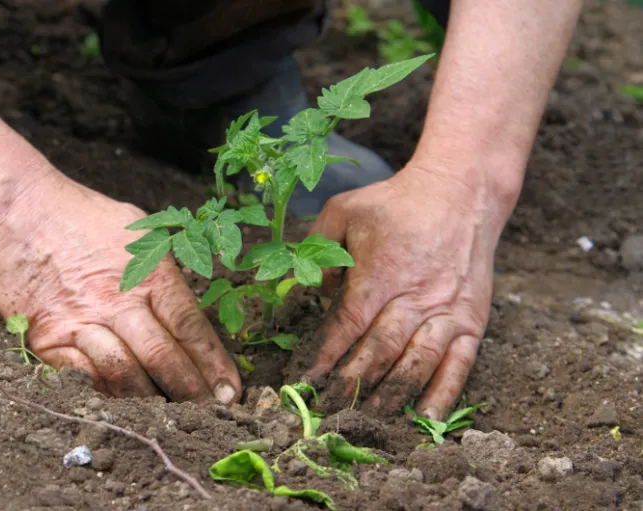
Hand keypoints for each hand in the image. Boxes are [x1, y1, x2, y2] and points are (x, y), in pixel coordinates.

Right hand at [0, 172, 241, 404]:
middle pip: (163, 359)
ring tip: (169, 416)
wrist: (16, 211)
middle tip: (207, 415)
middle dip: (190, 393)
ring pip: (125, 377)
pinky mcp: (47, 340)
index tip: (231, 394)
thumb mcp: (139, 231)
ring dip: (150, 402)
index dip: (214, 365)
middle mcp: (118, 300)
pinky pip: (83, 380)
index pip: (191, 328)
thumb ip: (165, 273)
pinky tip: (123, 405)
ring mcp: (81, 322)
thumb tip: (189, 318)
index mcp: (149, 272)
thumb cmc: (82, 217)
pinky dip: (107, 396)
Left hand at [304, 163, 506, 419]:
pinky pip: (460, 364)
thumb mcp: (344, 211)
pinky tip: (427, 419)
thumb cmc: (396, 203)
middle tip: (330, 412)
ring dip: (392, 395)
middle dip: (353, 385)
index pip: (347, 325)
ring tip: (369, 420)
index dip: (326, 356)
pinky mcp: (472, 319)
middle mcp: (415, 297)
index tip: (307, 380)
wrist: (461, 192)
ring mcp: (447, 311)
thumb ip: (318, 249)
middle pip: (380, 351)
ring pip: (418, 363)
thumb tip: (305, 292)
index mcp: (380, 272)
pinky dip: (443, 394)